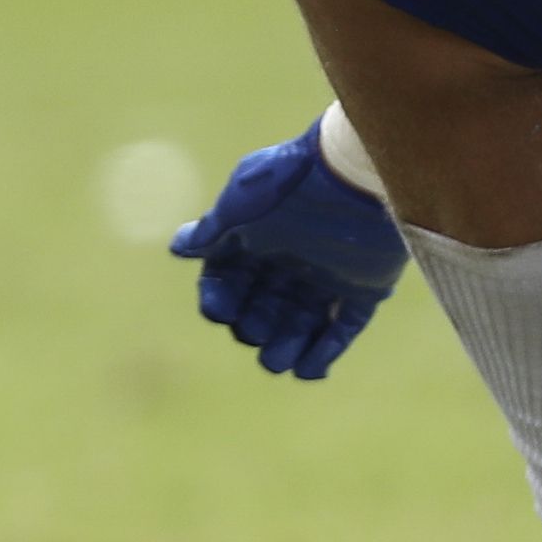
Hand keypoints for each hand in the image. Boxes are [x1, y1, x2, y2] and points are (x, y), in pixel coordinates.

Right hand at [168, 121, 409, 378]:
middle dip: (253, 327)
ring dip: (285, 347)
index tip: (220, 311)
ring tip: (276, 363)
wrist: (355, 170)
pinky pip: (343, 328)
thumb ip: (213, 230)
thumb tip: (177, 248)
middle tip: (254, 333)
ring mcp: (327, 277)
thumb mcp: (241, 202)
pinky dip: (325, 351)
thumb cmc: (291, 182)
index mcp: (256, 240)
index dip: (219, 299)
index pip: (228, 280)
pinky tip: (309, 370)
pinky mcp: (363, 288)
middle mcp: (289, 262)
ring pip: (300, 325)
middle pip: (262, 308)